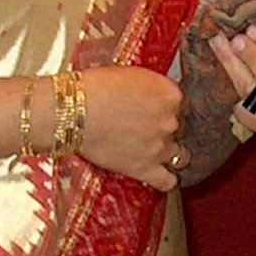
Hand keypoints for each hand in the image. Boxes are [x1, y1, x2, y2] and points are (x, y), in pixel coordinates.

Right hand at [81, 65, 186, 190]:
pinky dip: (167, 180)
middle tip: (145, 126)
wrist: (74, 111)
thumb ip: (153, 87)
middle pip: (180, 127)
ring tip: (150, 148)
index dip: (166, 107)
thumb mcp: (133, 75)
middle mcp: (170, 121)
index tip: (155, 108)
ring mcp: (159, 147)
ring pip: (177, 153)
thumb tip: (156, 95)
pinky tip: (163, 176)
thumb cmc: (96, 88)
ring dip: (166, 151)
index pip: (181, 103)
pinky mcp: (144, 169)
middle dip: (165, 128)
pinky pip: (167, 181)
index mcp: (171, 94)